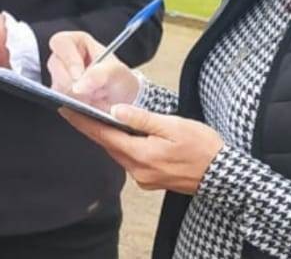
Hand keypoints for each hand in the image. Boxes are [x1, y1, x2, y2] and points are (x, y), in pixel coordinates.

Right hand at [47, 31, 140, 110]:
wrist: (122, 99)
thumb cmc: (120, 79)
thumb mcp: (117, 73)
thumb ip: (100, 74)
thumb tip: (79, 85)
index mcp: (77, 41)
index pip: (61, 42)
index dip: (68, 59)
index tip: (79, 77)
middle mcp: (64, 56)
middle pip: (55, 65)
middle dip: (71, 82)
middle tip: (88, 93)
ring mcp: (59, 75)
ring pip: (55, 84)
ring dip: (73, 95)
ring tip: (92, 98)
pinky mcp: (58, 92)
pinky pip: (58, 99)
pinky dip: (72, 104)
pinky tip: (86, 104)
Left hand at [59, 105, 223, 194]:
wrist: (225, 176)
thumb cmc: (203, 147)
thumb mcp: (173, 126)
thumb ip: (142, 119)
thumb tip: (115, 110)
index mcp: (141, 154)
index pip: (103, 135)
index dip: (82, 122)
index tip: (65, 109)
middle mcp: (137, 170)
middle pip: (107, 145)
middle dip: (91, 127)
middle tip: (74, 110)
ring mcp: (143, 178)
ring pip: (118, 152)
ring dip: (106, 137)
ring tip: (93, 118)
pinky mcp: (151, 181)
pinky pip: (129, 160)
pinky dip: (122, 146)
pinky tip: (121, 134)